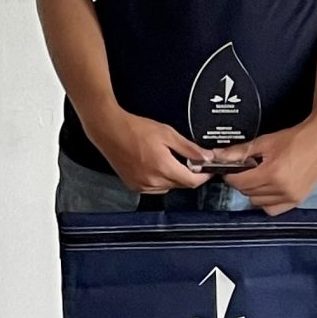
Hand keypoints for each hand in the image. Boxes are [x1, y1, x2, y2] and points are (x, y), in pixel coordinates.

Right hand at [93, 109, 209, 194]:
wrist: (110, 130)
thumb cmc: (134, 129)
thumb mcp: (167, 133)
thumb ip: (189, 148)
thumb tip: (206, 157)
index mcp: (163, 167)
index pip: (192, 181)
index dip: (203, 176)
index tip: (206, 170)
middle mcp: (152, 180)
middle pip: (181, 185)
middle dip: (188, 174)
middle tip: (188, 160)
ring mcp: (142, 185)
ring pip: (168, 187)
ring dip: (173, 178)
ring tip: (167, 160)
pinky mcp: (134, 185)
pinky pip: (154, 188)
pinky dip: (160, 180)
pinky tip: (155, 166)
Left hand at [219, 121, 316, 214]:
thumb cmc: (297, 139)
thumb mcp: (264, 142)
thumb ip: (240, 151)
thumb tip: (220, 156)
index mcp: (272, 173)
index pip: (239, 182)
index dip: (231, 176)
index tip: (231, 171)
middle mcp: (282, 188)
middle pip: (247, 193)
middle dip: (243, 181)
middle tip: (246, 171)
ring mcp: (291, 196)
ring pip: (258, 202)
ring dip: (254, 191)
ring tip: (260, 177)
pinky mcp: (297, 200)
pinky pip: (273, 209)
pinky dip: (267, 201)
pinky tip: (268, 189)